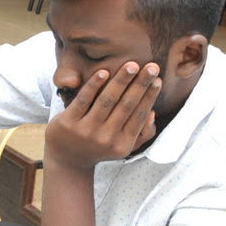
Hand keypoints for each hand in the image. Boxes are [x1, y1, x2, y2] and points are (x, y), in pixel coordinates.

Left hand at [45, 61, 159, 171]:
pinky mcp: (68, 122)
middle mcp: (106, 138)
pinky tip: (103, 72)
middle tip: (152, 66)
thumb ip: (142, 134)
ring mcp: (86, 131)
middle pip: (127, 106)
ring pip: (107, 100)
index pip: (140, 116)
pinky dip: (94, 85)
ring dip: (121, 81)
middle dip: (141, 84)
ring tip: (131, 65)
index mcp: (122, 144)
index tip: (158, 79)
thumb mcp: (123, 148)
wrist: (67, 159)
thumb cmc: (100, 147)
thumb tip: (152, 113)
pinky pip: (84, 100)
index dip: (150, 96)